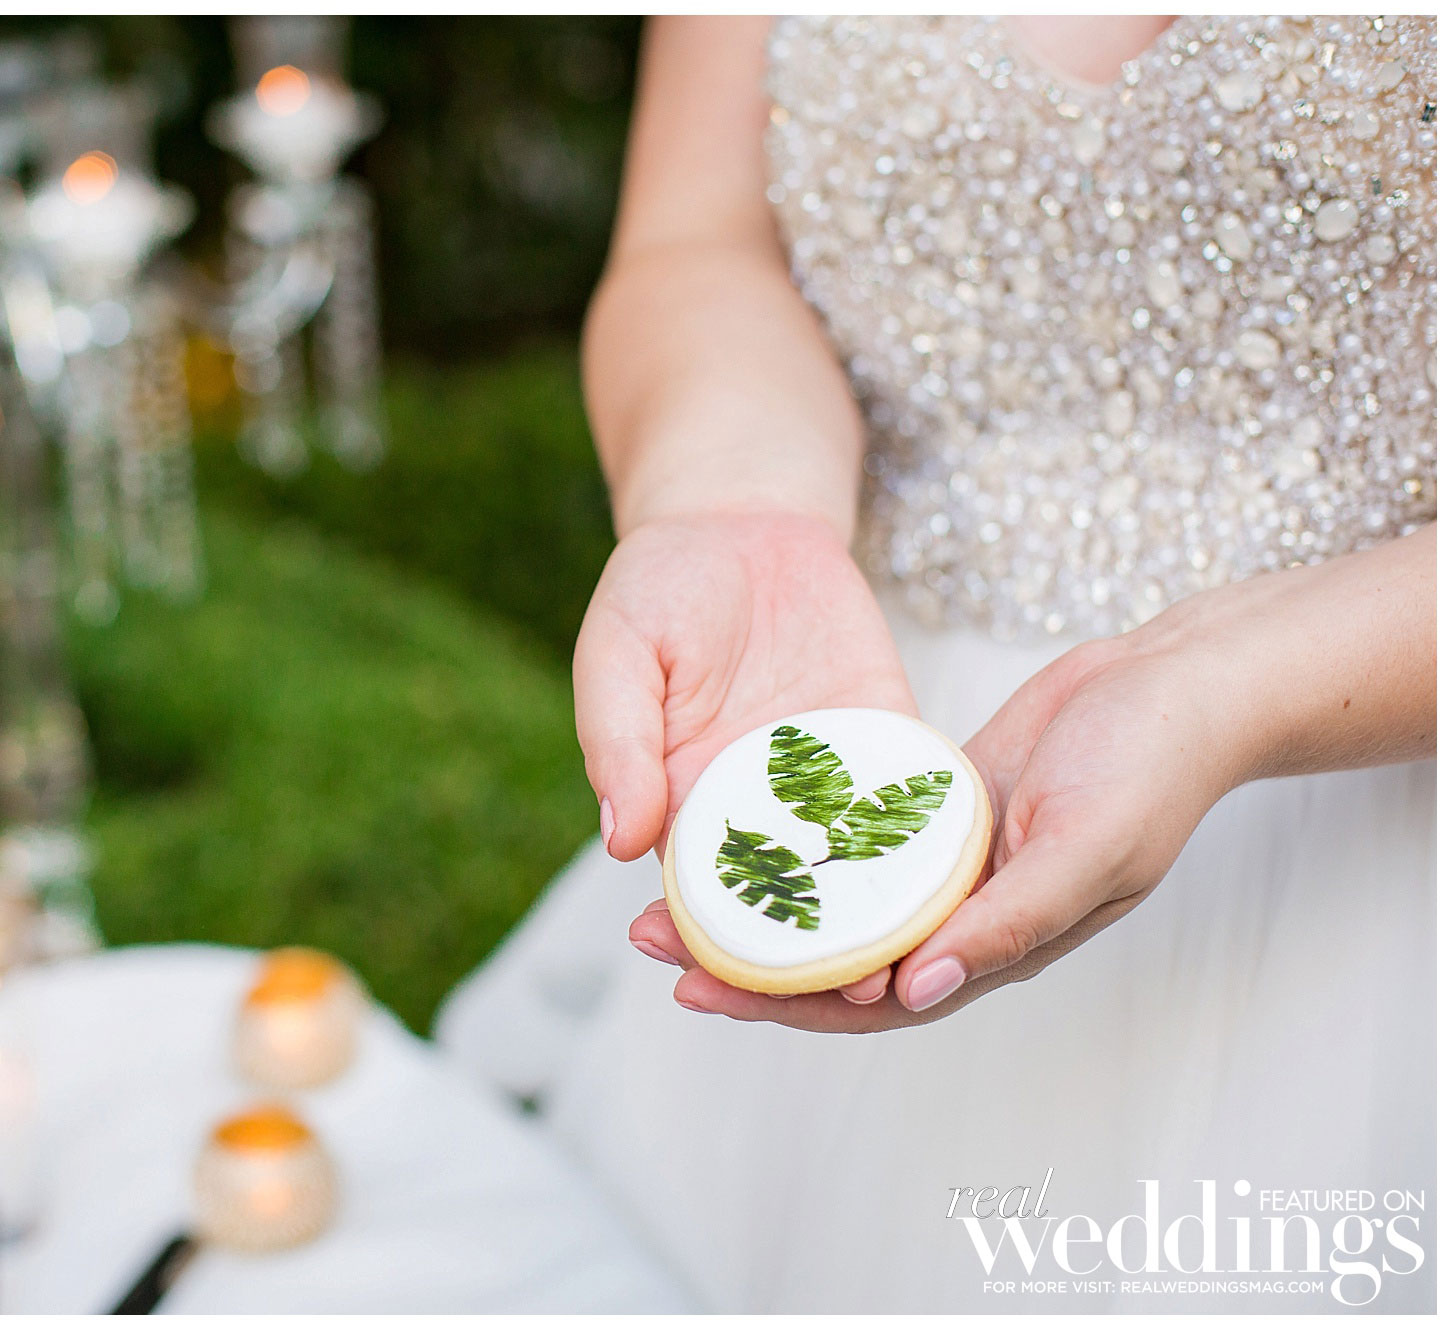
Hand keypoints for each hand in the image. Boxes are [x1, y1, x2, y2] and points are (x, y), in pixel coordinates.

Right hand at [575, 510, 914, 1002]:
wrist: (741, 517)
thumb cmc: (659, 586)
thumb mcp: (618, 653)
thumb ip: (620, 742)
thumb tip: (623, 841)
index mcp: (684, 800)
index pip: (695, 891)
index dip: (706, 941)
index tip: (714, 983)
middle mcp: (760, 806)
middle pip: (787, 901)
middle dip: (814, 955)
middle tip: (850, 994)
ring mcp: (826, 778)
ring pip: (858, 868)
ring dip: (884, 920)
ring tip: (912, 963)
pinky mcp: (886, 737)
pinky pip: (912, 799)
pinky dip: (934, 842)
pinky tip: (959, 881)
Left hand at [630, 603, 1255, 1028]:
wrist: (1179, 685)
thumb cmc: (1150, 769)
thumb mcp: (1083, 848)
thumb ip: (1006, 925)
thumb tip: (914, 992)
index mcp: (993, 947)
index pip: (869, 1002)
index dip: (781, 1005)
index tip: (697, 989)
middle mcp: (960, 918)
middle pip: (833, 961)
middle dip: (742, 960)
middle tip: (650, 937)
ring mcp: (946, 864)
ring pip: (835, 904)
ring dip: (760, 903)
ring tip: (674, 886)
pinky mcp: (938, 809)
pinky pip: (856, 840)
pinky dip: (802, 844)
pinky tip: (742, 825)